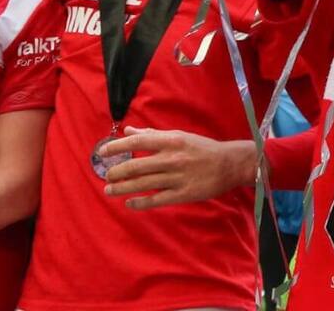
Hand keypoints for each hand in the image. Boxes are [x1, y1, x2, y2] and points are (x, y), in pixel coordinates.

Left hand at [100, 127, 257, 209]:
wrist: (230, 164)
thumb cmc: (202, 148)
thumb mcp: (179, 136)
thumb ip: (152, 134)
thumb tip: (128, 131)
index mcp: (171, 140)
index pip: (138, 142)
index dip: (117, 147)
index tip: (103, 152)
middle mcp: (172, 158)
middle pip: (137, 166)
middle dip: (117, 172)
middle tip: (107, 175)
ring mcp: (177, 177)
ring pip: (143, 184)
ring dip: (123, 188)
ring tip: (109, 190)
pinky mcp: (183, 194)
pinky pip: (156, 200)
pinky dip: (140, 203)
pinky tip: (129, 203)